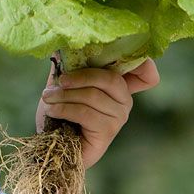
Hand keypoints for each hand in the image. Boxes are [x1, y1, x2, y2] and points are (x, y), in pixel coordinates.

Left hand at [35, 58, 159, 169]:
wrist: (51, 145)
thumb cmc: (59, 113)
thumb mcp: (63, 84)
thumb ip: (68, 66)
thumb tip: (63, 48)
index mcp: (117, 85)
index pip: (146, 73)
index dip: (143, 62)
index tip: (115, 52)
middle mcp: (124, 101)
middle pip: (111, 79)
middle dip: (80, 77)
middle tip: (59, 81)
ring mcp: (118, 118)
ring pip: (93, 96)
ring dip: (64, 95)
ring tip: (48, 98)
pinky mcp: (108, 132)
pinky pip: (86, 113)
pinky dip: (64, 108)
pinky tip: (51, 110)